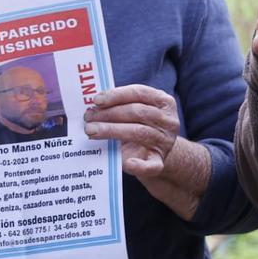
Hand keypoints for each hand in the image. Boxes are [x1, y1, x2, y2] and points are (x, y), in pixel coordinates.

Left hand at [84, 84, 211, 219]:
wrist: (155, 152)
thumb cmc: (141, 126)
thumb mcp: (139, 112)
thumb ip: (123, 105)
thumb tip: (94, 105)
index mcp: (165, 102)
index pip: (140, 93)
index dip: (117, 95)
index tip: (97, 100)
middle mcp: (168, 121)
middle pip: (137, 112)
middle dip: (109, 113)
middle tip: (88, 117)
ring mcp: (165, 142)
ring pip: (138, 132)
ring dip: (111, 130)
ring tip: (91, 130)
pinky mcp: (160, 162)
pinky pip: (151, 165)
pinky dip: (139, 165)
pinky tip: (126, 163)